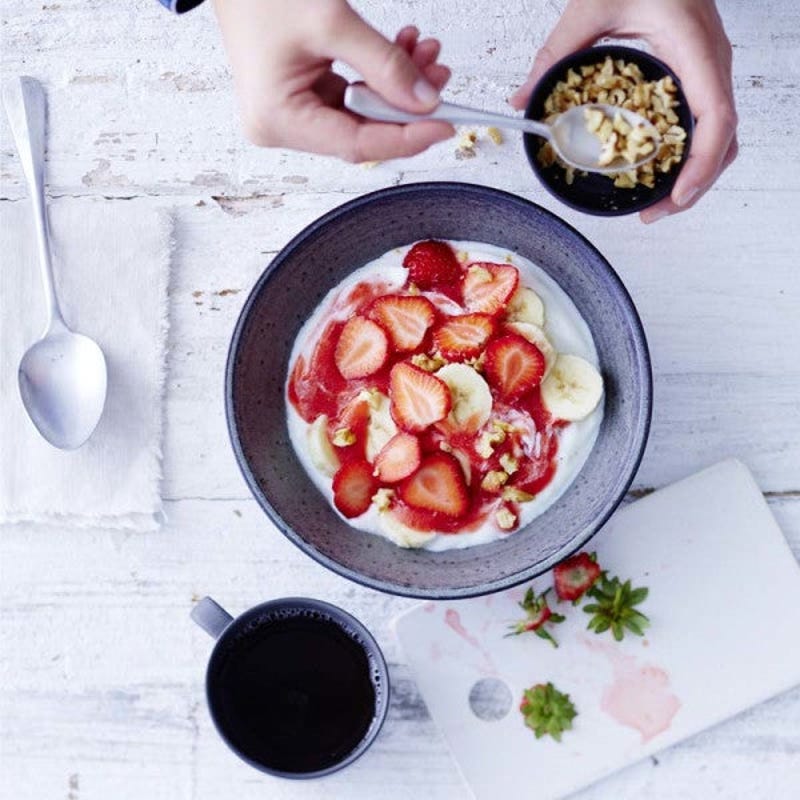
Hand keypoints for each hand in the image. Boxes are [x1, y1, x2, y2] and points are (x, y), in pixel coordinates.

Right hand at [212, 0, 453, 161]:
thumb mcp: (331, 22)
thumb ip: (384, 65)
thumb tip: (425, 100)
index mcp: (277, 119)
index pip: (356, 144)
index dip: (406, 137)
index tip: (444, 123)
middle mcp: (280, 126)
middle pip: (361, 133)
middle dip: (405, 105)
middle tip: (439, 78)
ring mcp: (289, 114)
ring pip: (361, 115)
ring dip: (397, 86)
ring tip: (425, 53)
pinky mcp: (300, 98)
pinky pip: (350, 97)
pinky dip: (378, 76)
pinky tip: (401, 51)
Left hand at [510, 0, 737, 222]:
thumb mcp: (591, 6)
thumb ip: (554, 55)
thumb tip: (522, 100)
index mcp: (693, 48)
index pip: (716, 118)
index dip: (700, 165)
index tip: (675, 197)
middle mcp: (712, 62)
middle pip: (723, 140)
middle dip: (693, 184)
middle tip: (653, 213)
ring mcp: (710, 68)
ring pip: (719, 135)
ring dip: (693, 174)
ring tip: (656, 202)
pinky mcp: (700, 72)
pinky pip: (705, 122)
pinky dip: (689, 153)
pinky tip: (657, 168)